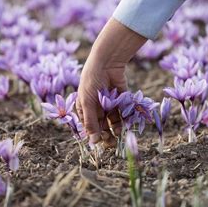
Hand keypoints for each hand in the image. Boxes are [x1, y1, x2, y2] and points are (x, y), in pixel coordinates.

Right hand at [76, 18, 146, 144]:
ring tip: (117, 134)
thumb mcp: (87, 102)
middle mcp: (96, 107)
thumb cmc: (91, 81)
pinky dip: (123, 120)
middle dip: (106, 134)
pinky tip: (123, 126)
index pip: (89, 126)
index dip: (94, 135)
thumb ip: (91, 122)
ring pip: (112, 121)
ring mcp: (109, 103)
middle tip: (110, 143)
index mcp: (84, 107)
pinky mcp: (120, 100)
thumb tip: (94, 141)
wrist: (107, 63)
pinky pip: (122, 113)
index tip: (100, 143)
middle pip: (101, 125)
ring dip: (114, 129)